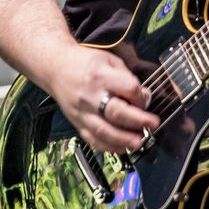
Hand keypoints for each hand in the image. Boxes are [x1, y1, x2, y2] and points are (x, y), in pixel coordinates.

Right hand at [45, 44, 160, 153]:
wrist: (55, 69)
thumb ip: (126, 77)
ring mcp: (82, 112)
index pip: (128, 89)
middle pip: (116, 112)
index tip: (145, 101)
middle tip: (152, 125)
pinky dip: (109, 147)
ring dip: (124, 140)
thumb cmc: (85, 62)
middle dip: (138, 121)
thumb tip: (143, 97)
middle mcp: (90, 96)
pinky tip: (121, 148)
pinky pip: (93, 140)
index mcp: (101, 76)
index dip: (141, 97)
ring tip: (139, 142)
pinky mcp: (77, 123)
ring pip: (104, 131)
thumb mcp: (109, 60)